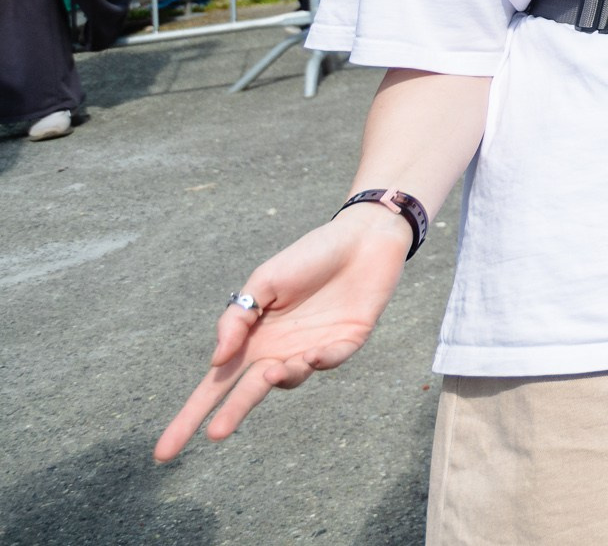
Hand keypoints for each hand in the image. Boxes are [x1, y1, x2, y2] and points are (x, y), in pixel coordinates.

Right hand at [154, 206, 410, 460]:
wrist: (362, 237)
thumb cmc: (308, 256)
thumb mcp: (263, 281)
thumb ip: (237, 319)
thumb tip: (216, 362)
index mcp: (252, 339)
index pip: (216, 383)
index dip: (190, 416)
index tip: (163, 453)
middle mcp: (279, 351)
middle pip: (248, 392)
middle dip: (231, 414)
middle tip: (217, 434)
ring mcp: (311, 349)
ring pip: (289, 379)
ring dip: (281, 377)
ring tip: (276, 369)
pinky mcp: (345, 343)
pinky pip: (330, 361)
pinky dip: (320, 361)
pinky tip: (314, 353)